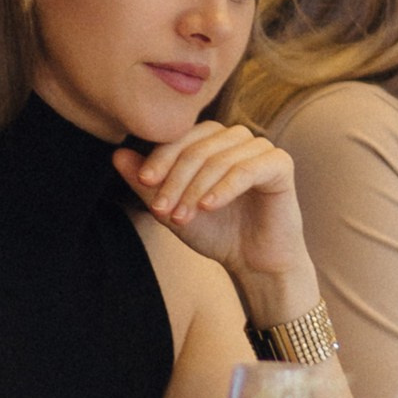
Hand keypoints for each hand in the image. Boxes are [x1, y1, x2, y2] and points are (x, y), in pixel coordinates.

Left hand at [117, 124, 314, 312]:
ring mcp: (261, 149)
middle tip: (162, 209)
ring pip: (220, 158)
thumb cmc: (216, 232)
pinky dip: (224, 188)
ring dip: (196, 188)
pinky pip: (248, 169)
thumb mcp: (172, 208)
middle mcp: (237, 138)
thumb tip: (117, 155)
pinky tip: (208, 207)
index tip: (144, 182)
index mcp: (213, 140)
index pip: (182, 136)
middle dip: (176, 178)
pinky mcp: (281, 165)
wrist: (254, 262)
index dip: (161, 157)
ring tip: (183, 217)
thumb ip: (146, 184)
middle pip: (199, 146)